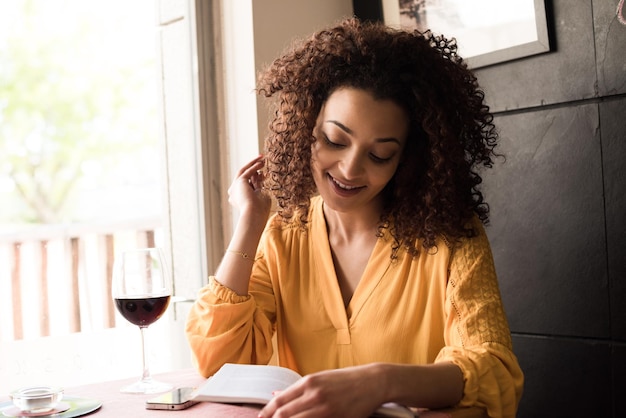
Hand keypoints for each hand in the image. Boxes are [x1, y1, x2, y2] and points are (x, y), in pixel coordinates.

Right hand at [229, 155, 271, 222]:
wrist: (254, 215)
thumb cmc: (260, 210)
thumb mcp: (260, 195)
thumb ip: (258, 186)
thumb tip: (260, 175)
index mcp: (239, 199)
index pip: (247, 185)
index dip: (256, 178)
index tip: (265, 174)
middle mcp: (235, 193)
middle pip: (244, 177)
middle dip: (253, 168)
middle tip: (262, 161)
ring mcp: (235, 188)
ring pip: (243, 172)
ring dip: (253, 164)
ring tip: (262, 158)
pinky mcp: (239, 183)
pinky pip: (247, 172)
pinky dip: (254, 166)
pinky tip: (261, 163)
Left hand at [259, 366, 384, 417]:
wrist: (373, 382)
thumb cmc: (346, 380)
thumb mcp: (321, 378)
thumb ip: (298, 389)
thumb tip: (275, 395)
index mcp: (309, 382)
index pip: (280, 401)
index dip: (267, 413)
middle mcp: (315, 394)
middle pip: (284, 415)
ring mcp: (326, 408)